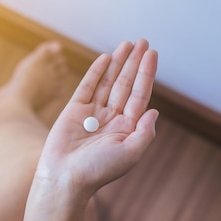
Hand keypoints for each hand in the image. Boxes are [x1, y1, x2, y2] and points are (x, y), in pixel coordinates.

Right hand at [36, 39, 158, 193]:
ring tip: (128, 44)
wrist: (65, 178)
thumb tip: (154, 111)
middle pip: (126, 84)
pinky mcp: (73, 110)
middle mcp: (111, 118)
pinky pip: (87, 86)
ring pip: (108, 82)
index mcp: (126, 128)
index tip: (152, 54)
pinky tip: (106, 58)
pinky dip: (96, 72)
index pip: (139, 94)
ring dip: (118, 63)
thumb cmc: (98, 171)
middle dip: (134, 63)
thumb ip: (144, 132)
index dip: (147, 74)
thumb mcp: (130, 153)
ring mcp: (92, 113)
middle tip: (143, 42)